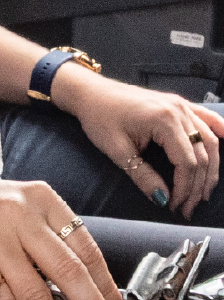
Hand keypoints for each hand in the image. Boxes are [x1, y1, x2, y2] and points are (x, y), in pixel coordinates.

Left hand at [55, 64, 223, 216]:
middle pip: (203, 155)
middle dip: (197, 186)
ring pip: (209, 141)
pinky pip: (207, 118)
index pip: (187, 163)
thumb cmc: (98, 117)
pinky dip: (219, 131)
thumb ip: (142, 176)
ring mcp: (181, 105)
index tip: (176, 207)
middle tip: (188, 208)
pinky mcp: (178, 104)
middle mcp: (178, 111)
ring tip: (202, 192)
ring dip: (210, 169)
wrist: (89, 92)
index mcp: (163, 121)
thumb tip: (163, 199)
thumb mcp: (116, 150)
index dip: (185, 189)